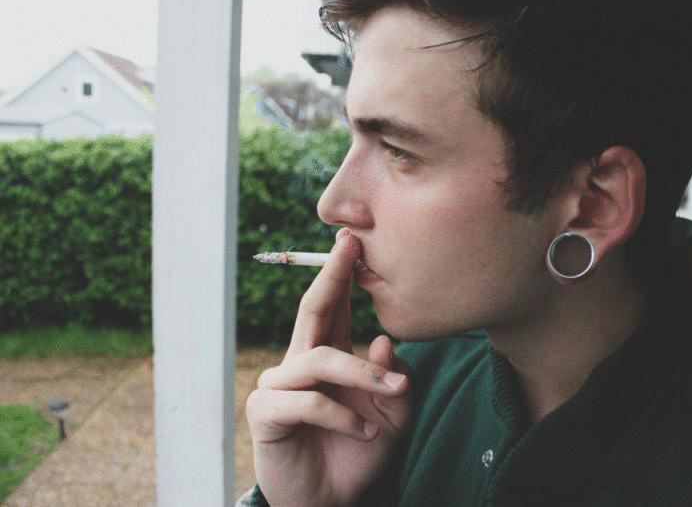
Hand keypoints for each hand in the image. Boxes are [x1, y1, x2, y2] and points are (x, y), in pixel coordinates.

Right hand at [246, 229, 410, 506]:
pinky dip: (342, 415)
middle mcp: (300, 364)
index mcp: (328, 357)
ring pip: (319, 359)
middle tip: (349, 246)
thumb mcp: (393, 416)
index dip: (342, 275)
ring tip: (395, 392)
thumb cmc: (360, 453)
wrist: (333, 501)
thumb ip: (392, 379)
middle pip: (312, 311)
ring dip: (361, 373)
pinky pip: (308, 401)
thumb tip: (384, 341)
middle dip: (331, 276)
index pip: (333, 308)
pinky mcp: (266, 412)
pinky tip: (365, 431)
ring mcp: (279, 386)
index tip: (354, 240)